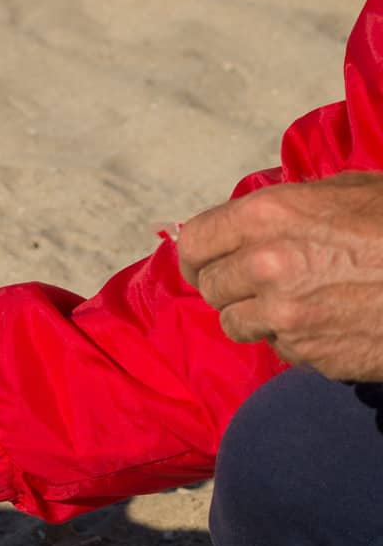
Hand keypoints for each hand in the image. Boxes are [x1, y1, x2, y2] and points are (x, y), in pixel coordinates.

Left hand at [177, 172, 382, 380]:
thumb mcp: (350, 191)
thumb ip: (291, 206)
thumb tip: (252, 222)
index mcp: (269, 216)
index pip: (194, 242)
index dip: (198, 254)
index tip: (205, 261)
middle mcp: (265, 266)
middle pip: (211, 287)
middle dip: (230, 285)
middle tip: (259, 280)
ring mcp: (286, 316)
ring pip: (237, 325)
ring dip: (257, 316)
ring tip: (298, 300)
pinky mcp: (309, 354)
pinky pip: (281, 349)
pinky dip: (296, 339)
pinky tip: (332, 320)